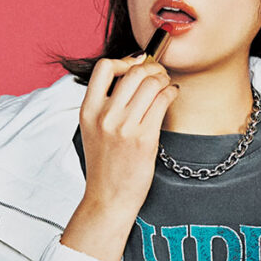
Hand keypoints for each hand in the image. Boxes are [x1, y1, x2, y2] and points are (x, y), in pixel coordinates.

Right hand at [79, 52, 179, 215]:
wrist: (108, 199)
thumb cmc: (105, 167)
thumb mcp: (92, 131)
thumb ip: (103, 106)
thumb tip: (129, 75)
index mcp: (88, 111)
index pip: (104, 67)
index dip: (124, 60)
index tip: (136, 66)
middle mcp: (105, 116)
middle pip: (133, 71)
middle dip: (151, 67)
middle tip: (159, 74)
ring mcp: (124, 127)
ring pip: (151, 83)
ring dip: (163, 78)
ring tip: (166, 85)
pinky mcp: (144, 139)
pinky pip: (163, 101)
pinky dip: (171, 92)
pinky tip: (172, 96)